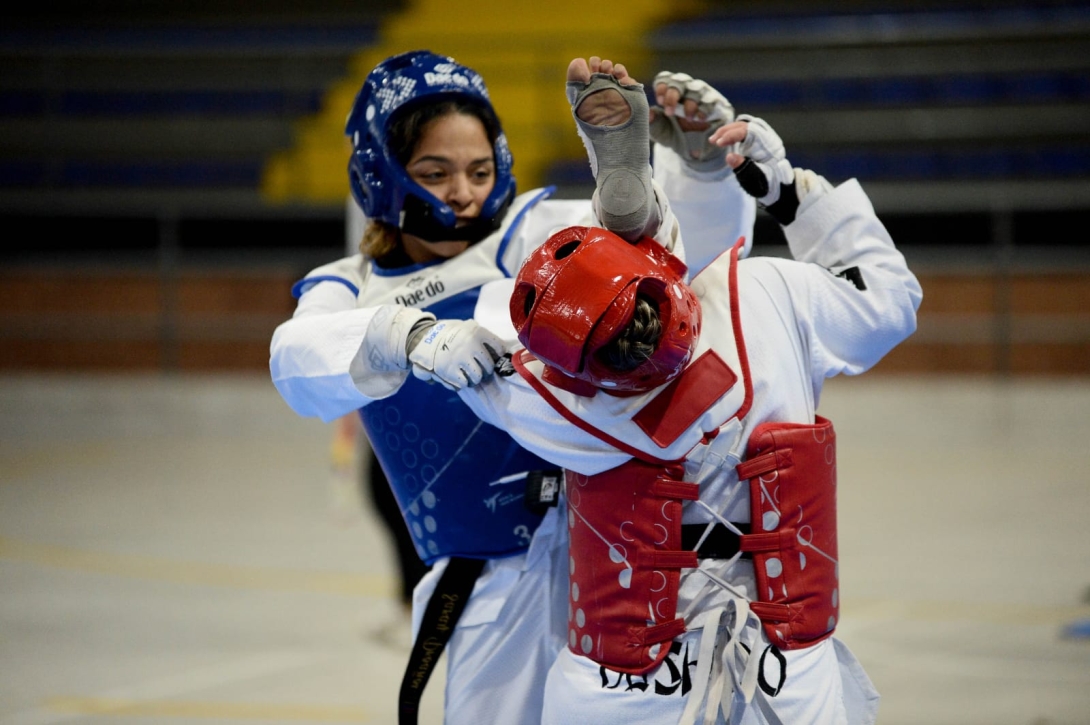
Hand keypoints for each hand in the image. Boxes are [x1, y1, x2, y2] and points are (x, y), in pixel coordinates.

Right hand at [407, 319, 504, 390]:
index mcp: (477, 332)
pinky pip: (465, 383)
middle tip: (478, 368)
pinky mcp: (450, 371)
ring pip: (478, 376)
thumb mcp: (465, 327)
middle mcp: (471, 344)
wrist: (421, 336)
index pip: (499, 348)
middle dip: (484, 369)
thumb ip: (482, 337)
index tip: (494, 357)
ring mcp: (461, 358)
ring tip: (467, 374)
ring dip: (474, 378)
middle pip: (489, 366)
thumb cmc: (448, 333)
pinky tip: (458, 377)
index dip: (498, 355)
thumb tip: (502, 353)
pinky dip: (462, 383)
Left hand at [650, 71, 734, 174]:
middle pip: (680, 81)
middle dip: (673, 95)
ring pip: (696, 89)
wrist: (694, 148)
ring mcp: (702, 95)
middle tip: (670, 112)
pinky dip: (704, 109)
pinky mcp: (716, 104)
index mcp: (670, 91)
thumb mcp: (660, 131)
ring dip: (689, 104)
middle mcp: (686, 89)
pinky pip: (711, 101)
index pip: (665, 79)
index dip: (662, 87)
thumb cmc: (674, 134)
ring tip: (687, 119)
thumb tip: (650, 114)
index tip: (660, 102)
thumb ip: (653, 122)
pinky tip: (699, 119)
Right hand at [711, 116, 832, 224]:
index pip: (747, 131)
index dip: (731, 135)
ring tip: (714, 140)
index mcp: (767, 144)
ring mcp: (761, 138)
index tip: (719, 143)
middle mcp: (765, 137)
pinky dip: (731, 133)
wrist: (778, 186)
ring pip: (742, 126)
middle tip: (713, 141)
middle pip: (744, 125)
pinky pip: (744, 131)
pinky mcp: (756, 141)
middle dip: (726, 131)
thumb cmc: (768, 183)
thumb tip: (729, 157)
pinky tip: (723, 139)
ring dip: (727, 131)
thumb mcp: (755, 178)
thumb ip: (743, 167)